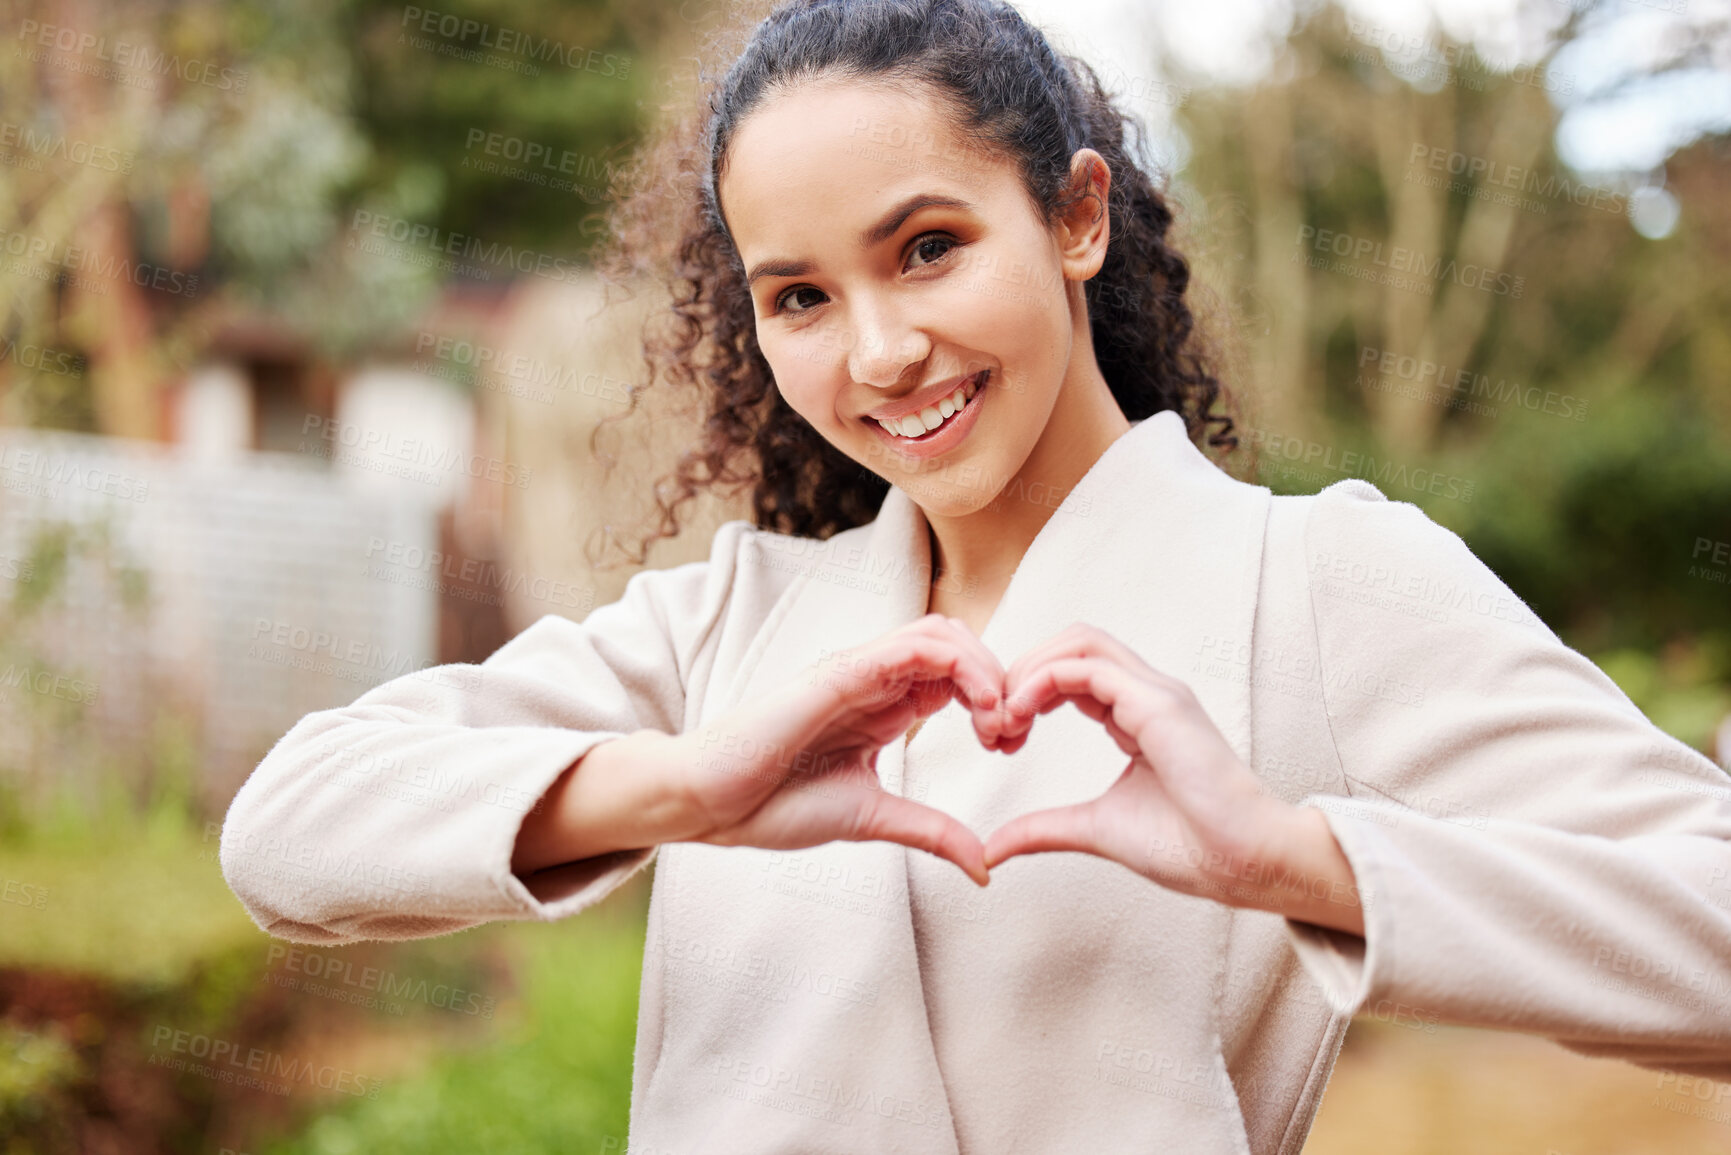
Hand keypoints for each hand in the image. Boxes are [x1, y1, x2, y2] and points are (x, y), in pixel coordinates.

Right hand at [676, 614, 1007, 884]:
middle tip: (1013, 733)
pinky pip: (912, 646)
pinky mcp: (842, 672)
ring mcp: (858, 671)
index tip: (1009, 747)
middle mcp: (875, 681)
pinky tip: (977, 708)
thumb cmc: (775, 806)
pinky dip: (958, 665)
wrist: (712, 805)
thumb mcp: (874, 819)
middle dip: (1000, 680)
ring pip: (943, 634)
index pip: (956, 677)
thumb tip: (984, 867)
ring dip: (985, 668)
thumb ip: (931, 831)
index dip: (995, 702)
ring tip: (999, 718)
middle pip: (959, 645)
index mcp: (884, 708)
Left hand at [979, 624, 1365, 933]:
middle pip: (1072, 642)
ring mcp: (1156, 693)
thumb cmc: (1190, 846)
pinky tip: (1021, 715)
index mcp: (1137, 713)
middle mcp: (1147, 692)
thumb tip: (992, 848)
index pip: (1072, 670)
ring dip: (1030, 669)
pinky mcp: (1159, 705)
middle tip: (993, 721)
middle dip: (1021, 669)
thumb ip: (1044, 829)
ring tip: (1004, 716)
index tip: (1000, 737)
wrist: (1246, 864)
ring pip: (1080, 642)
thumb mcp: (1095, 829)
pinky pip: (1088, 669)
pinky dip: (1044, 682)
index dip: (1026, 691)